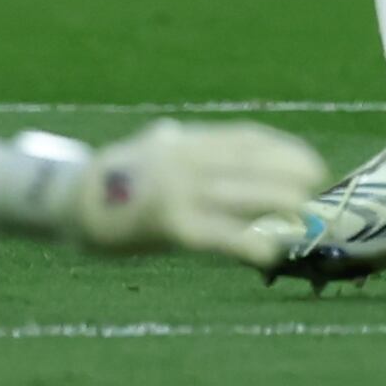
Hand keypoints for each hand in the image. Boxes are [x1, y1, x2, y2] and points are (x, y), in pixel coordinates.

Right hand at [73, 120, 331, 264]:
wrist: (67, 200)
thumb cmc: (109, 180)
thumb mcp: (141, 151)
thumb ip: (164, 143)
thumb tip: (170, 133)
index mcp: (183, 142)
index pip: (245, 139)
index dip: (282, 150)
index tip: (310, 163)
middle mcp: (184, 159)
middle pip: (249, 163)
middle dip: (289, 174)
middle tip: (318, 188)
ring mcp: (177, 189)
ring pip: (239, 194)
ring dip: (277, 203)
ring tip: (307, 215)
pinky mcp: (167, 223)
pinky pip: (216, 234)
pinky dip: (246, 242)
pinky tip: (269, 252)